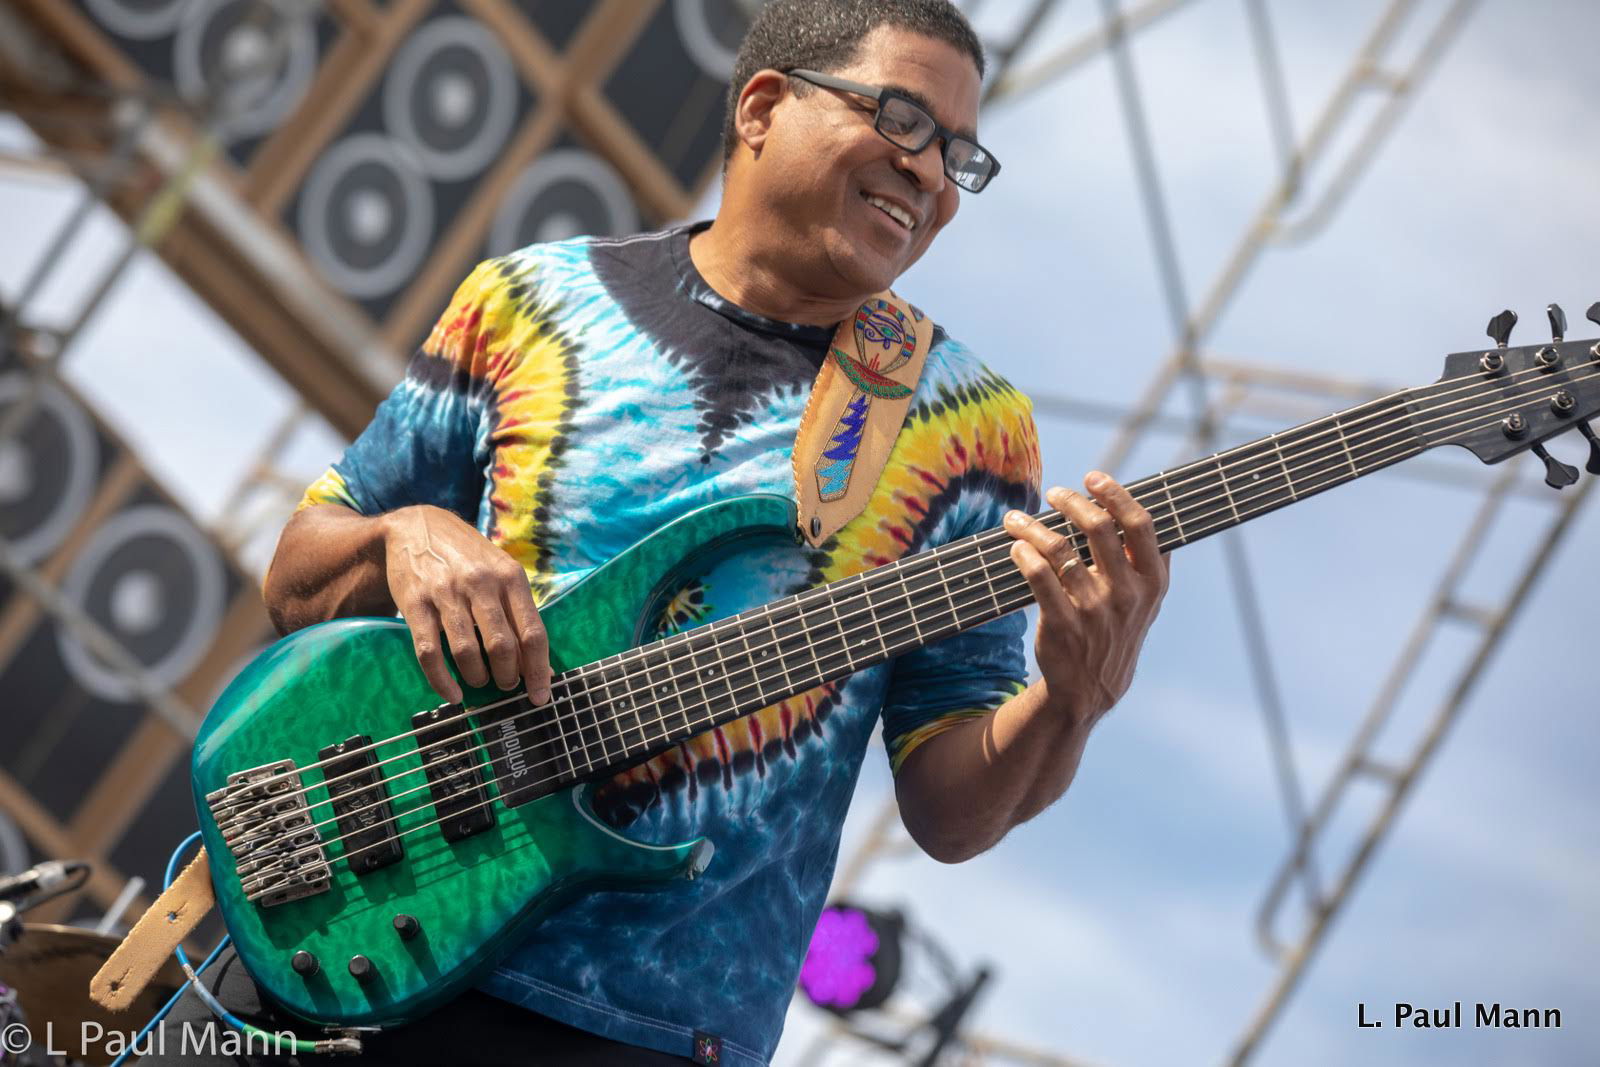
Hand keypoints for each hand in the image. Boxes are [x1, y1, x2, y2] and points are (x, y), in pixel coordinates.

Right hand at [381, 505, 550, 705]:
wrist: (416, 527)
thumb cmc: (468, 557)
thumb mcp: (501, 571)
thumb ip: (520, 612)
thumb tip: (541, 664)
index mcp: (510, 577)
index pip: (532, 633)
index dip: (539, 670)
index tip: (540, 696)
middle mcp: (480, 584)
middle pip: (502, 647)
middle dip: (507, 677)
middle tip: (505, 685)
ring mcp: (446, 593)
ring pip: (467, 652)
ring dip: (477, 678)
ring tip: (479, 682)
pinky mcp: (415, 603)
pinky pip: (430, 652)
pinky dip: (442, 680)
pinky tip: (451, 693)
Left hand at [1003, 471, 1169, 722]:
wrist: (1092, 688)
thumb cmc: (1116, 629)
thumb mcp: (1144, 599)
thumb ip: (1142, 559)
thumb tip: (1129, 507)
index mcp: (1152, 581)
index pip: (1140, 524)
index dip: (1115, 494)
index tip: (1092, 478)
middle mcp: (1127, 594)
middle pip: (1099, 528)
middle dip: (1071, 502)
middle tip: (1054, 493)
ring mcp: (1094, 610)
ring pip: (1059, 550)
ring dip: (1032, 526)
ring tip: (1016, 519)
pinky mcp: (1062, 625)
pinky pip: (1038, 576)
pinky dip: (1023, 553)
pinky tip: (1015, 546)